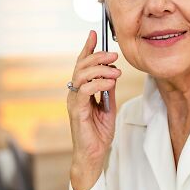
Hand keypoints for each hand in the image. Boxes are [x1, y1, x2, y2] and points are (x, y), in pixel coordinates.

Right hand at [67, 30, 121, 189]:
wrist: (94, 155)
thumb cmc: (99, 132)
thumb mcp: (109, 106)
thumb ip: (108, 89)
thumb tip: (113, 72)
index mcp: (81, 90)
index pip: (82, 64)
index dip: (87, 48)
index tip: (94, 34)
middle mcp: (74, 93)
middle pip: (81, 66)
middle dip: (98, 56)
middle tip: (114, 56)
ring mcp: (74, 102)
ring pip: (81, 75)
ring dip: (100, 69)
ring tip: (116, 71)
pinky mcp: (77, 111)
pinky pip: (84, 91)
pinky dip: (98, 84)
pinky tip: (109, 83)